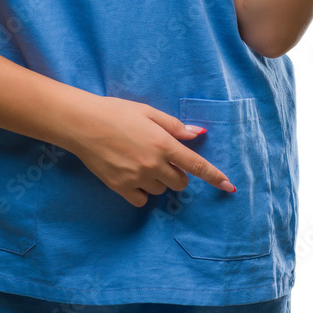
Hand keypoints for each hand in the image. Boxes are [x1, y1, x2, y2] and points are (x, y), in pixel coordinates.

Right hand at [64, 96, 235, 207]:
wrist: (82, 123)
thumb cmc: (116, 112)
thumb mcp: (148, 112)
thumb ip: (174, 126)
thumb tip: (197, 135)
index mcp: (163, 143)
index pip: (196, 165)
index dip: (215, 177)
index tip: (230, 188)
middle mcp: (153, 164)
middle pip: (180, 182)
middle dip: (176, 173)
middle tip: (161, 158)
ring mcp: (136, 178)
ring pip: (161, 190)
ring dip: (158, 181)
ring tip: (140, 162)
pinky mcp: (120, 187)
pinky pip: (141, 200)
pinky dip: (141, 192)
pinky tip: (132, 175)